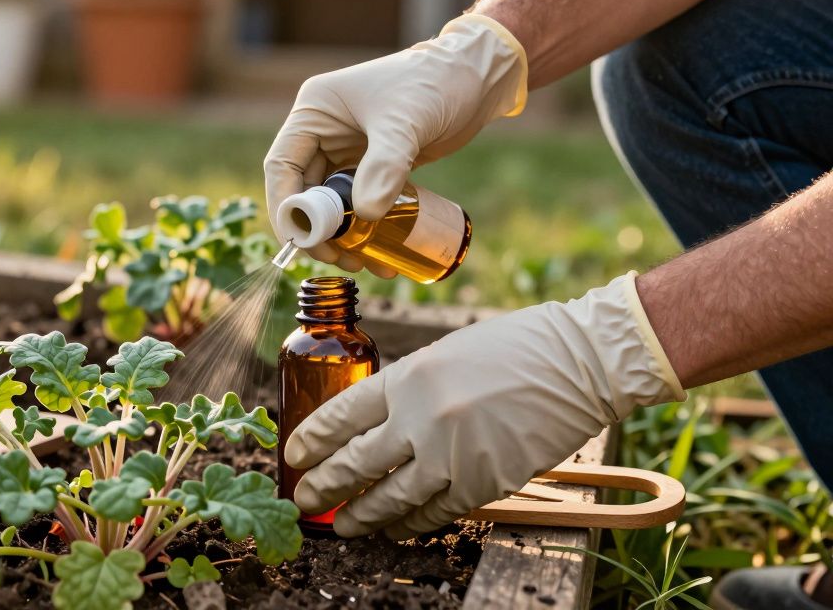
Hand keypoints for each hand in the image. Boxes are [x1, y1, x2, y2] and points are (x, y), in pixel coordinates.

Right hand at [263, 14, 526, 273]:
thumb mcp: (406, 122)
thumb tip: (365, 215)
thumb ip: (384, 165)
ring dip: (343, 236)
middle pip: (304, 191)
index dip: (287, 207)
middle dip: (319, 230)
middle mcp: (323, 131)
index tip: (305, 242)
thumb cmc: (436, 83)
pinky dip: (365, 229)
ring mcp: (346, 149)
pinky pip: (359, 203)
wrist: (476, 77)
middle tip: (341, 259)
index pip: (282, 166)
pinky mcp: (372, 164)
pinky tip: (381, 251)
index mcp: (315, 111)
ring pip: (331, 203)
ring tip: (364, 263)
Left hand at [283, 273, 684, 538]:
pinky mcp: (484, 483)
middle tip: (303, 499)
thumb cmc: (514, 348)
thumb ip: (407, 387)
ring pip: (389, 498)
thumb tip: (374, 422)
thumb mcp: (444, 353)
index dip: (312, 439)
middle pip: (355, 462)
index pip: (342, 415)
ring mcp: (452, 454)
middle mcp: (422, 418)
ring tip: (340, 525)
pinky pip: (434, 512)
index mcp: (408, 377)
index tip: (296, 453)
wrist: (580, 363)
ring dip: (359, 515)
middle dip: (323, 485)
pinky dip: (409, 523)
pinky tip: (392, 528)